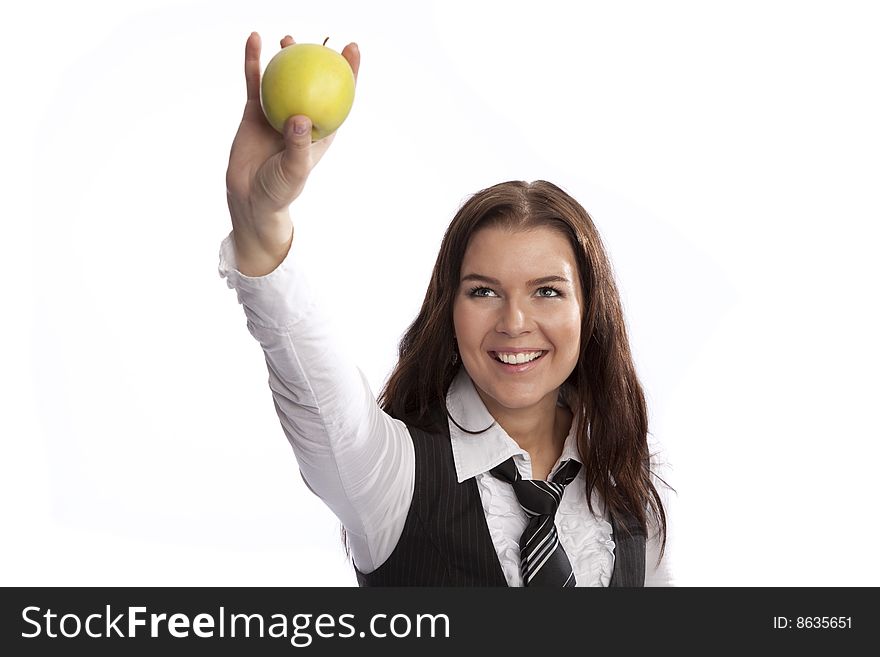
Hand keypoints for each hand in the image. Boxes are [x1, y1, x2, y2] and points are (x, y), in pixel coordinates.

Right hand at [225, 32, 359, 224]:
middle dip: (321, 59)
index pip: (340, 96)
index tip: (352, 48)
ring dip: (288, 56)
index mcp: (321, 130)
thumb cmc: (280, 189)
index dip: (349, 72)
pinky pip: (255, 81)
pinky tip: (254, 39)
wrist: (250, 197)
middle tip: (322, 38)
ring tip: (288, 39)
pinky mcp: (255, 111)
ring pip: (285, 77)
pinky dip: (254, 60)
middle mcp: (302, 117)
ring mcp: (278, 111)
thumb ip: (298, 145)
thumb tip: (301, 117)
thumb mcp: (294, 170)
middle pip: (314, 82)